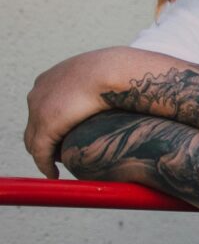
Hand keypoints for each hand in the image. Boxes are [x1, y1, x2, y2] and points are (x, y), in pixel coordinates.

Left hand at [24, 48, 132, 176]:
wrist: (114, 70)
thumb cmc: (120, 71)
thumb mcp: (104, 75)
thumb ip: (101, 85)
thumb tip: (118, 93)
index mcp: (51, 78)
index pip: (42, 106)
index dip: (52, 124)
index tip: (65, 136)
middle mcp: (39, 92)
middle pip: (34, 124)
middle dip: (45, 141)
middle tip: (62, 154)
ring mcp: (38, 109)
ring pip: (34, 140)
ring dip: (44, 155)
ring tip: (57, 166)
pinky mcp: (45, 126)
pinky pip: (40, 152)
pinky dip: (45, 165)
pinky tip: (53, 173)